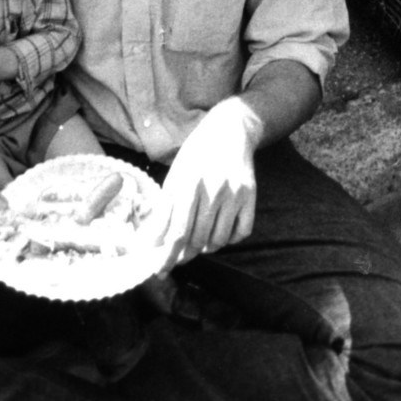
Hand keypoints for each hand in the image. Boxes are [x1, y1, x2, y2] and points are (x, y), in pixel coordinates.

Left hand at [150, 99, 258, 273]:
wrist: (230, 129)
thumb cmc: (196, 155)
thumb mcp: (175, 176)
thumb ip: (164, 210)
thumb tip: (150, 244)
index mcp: (189, 183)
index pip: (177, 232)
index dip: (167, 256)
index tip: (160, 270)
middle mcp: (213, 189)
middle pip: (197, 240)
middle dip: (183, 255)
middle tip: (177, 258)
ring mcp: (234, 193)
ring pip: (217, 241)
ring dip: (204, 247)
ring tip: (198, 239)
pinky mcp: (250, 195)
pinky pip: (240, 234)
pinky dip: (228, 239)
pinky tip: (219, 230)